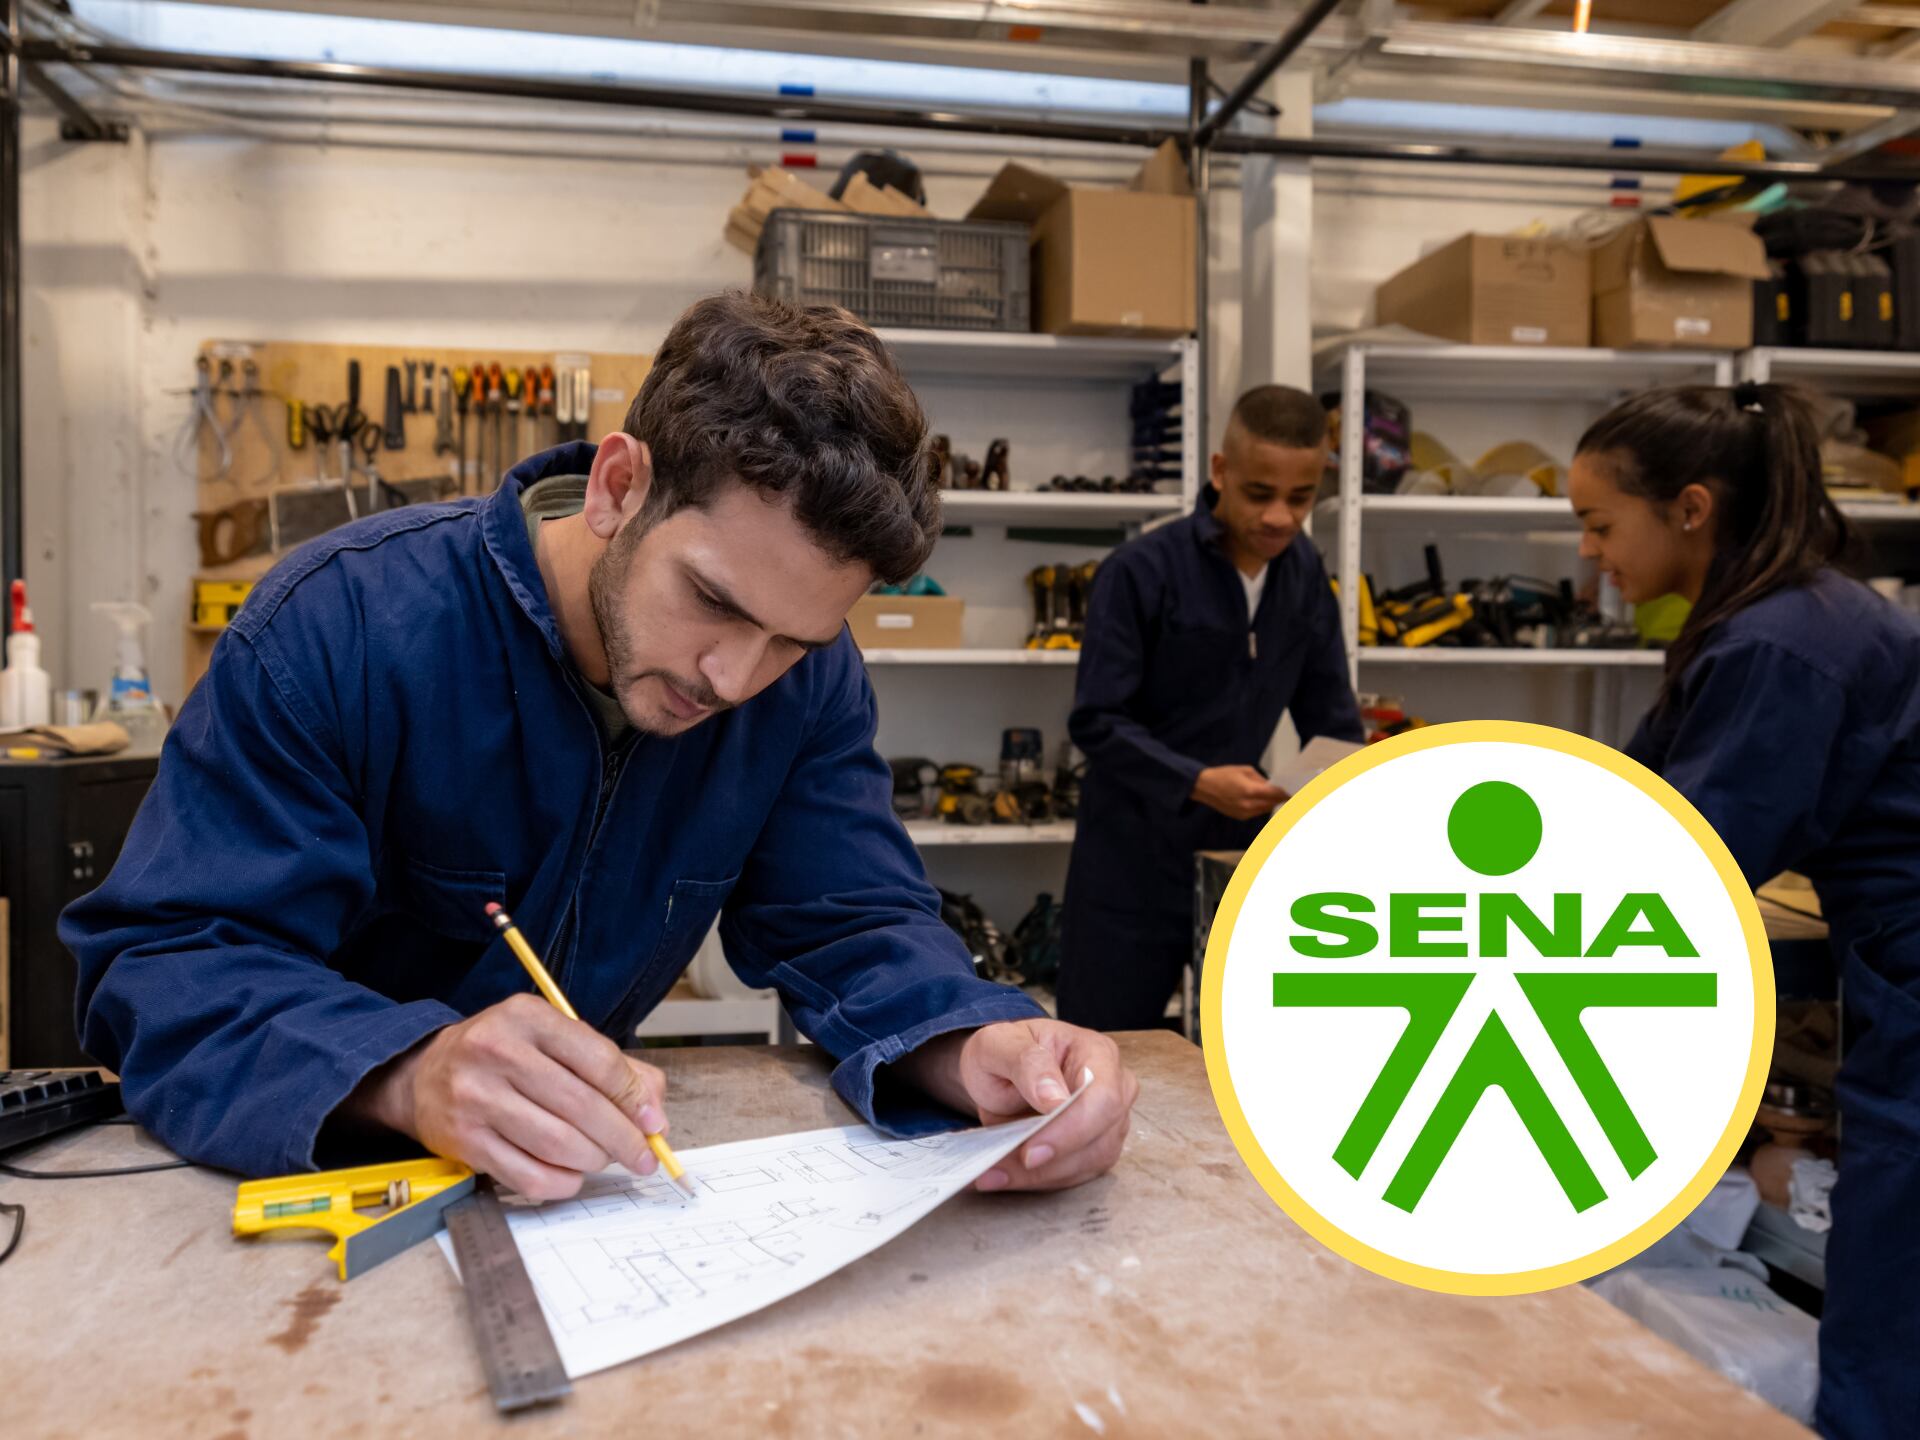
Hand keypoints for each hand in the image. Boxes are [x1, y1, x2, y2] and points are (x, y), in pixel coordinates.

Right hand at [344, 993, 668, 1200]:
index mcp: (527, 1016)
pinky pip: (528, 1175)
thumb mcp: (555, 1039)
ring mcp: (475, 1097)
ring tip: (604, 1159)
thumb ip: (614, 1068)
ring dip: (594, 1160)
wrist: (424, 1075)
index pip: (598, 1060)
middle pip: (581, 1106)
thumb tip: (654, 1113)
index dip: (633, 1097)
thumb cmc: (506, 1056)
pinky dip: (562, 1183)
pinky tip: (572, 1176)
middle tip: (643, 1157)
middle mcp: (496, 1051)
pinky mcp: (463, 1140)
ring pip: (557, 1144)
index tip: (653, 1123)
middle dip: (623, 1139)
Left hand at [898, 1019, 1138, 1192]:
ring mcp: (1109, 1123)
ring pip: (1088, 1164)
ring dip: (1038, 1176)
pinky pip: (1074, 1176)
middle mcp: (1115, 1088)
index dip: (1072, 1128)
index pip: (1103, 1097)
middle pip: (1101, 1138)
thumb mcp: (1000, 1044)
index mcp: (1097, 1054)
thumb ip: (1027, 1063)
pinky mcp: (1095, 1150)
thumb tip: (1055, 1099)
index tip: (1030, 1150)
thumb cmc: (1005, 1050)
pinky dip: (1036, 1180)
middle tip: (1001, 1166)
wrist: (999, 1068)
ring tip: (993, 1172)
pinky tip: (1003, 1176)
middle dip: (1051, 1160)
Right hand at [1191, 764, 1287, 820]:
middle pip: (1273, 803)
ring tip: (1279, 796)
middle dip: (1282, 798)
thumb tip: (1273, 786)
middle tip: (1291, 793)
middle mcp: (1249, 805)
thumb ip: (1261, 780)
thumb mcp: (1245, 770)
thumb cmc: (1223, 775)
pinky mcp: (1241, 817)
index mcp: (1250, 791)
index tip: (1296, 792)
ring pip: (1266, 809)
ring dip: (1273, 803)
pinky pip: (1257, 812)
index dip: (1287, 793)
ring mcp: (1244, 813)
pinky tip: (1264, 800)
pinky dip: (1263, 806)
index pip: (1276, 794)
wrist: (1204, 787)